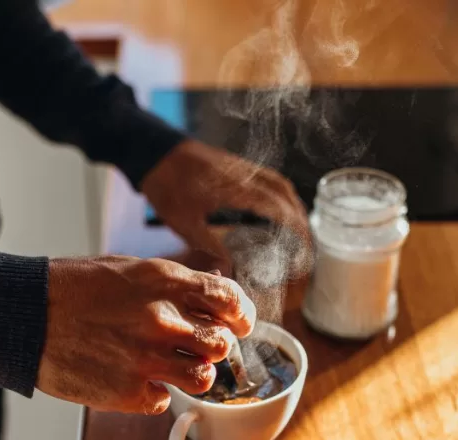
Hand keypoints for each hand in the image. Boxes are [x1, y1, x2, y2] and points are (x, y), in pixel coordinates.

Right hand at [37, 256, 256, 413]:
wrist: (24, 315)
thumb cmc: (72, 288)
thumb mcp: (127, 269)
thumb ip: (172, 283)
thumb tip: (213, 289)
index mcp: (164, 282)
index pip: (228, 299)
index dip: (240, 314)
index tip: (239, 323)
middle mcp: (162, 320)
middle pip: (221, 344)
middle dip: (215, 346)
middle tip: (199, 347)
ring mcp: (146, 359)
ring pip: (204, 378)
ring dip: (194, 374)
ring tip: (173, 367)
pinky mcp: (128, 392)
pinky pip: (165, 401)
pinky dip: (156, 394)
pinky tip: (135, 379)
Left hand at [140, 139, 310, 266]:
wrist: (153, 151)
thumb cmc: (166, 186)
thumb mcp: (184, 223)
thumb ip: (210, 245)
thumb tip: (230, 269)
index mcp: (236, 188)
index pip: (277, 206)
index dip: (296, 225)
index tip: (305, 244)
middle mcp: (244, 174)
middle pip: (284, 191)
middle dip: (299, 216)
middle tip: (305, 241)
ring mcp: (240, 166)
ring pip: (278, 181)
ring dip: (291, 202)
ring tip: (297, 227)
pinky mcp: (234, 164)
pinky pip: (266, 177)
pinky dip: (279, 192)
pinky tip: (275, 207)